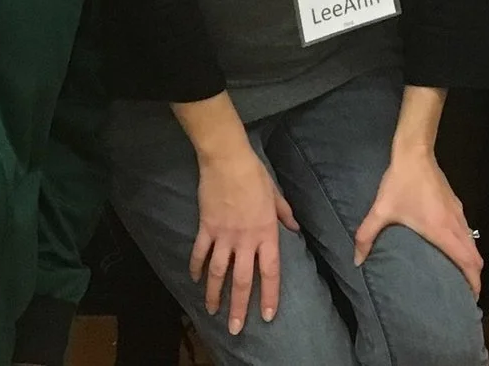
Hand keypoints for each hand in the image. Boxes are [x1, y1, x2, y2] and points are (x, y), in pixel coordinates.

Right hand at [189, 144, 297, 334]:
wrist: (227, 160)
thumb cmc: (254, 175)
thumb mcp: (275, 194)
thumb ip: (285, 213)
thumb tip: (295, 226)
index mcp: (267, 233)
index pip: (270, 272)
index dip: (269, 296)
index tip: (267, 315)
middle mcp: (246, 240)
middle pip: (242, 280)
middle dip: (239, 307)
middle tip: (235, 329)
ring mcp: (224, 236)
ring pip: (219, 272)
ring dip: (215, 294)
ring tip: (212, 311)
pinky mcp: (206, 228)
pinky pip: (200, 253)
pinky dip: (196, 267)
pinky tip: (194, 279)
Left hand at [353, 147, 481, 295]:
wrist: (415, 153)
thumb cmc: (400, 183)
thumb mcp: (381, 210)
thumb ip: (366, 237)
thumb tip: (357, 261)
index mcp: (442, 231)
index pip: (468, 262)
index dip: (474, 282)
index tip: (472, 297)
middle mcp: (456, 225)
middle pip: (476, 256)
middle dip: (474, 276)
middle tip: (464, 292)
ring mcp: (459, 214)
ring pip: (473, 243)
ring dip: (470, 260)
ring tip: (458, 274)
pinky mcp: (456, 205)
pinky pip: (467, 232)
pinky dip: (466, 246)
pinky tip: (450, 247)